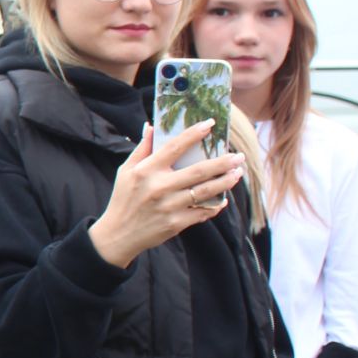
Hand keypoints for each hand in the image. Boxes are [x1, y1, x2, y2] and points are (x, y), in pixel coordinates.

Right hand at [87, 123, 244, 267]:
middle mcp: (159, 187)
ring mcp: (169, 206)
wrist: (118, 233)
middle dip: (222, 162)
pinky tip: (223, 199)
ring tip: (237, 173)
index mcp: (146, 171)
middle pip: (199, 171)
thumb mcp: (125, 170)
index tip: (210, 124)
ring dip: (225, 181)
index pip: (174, 147)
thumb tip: (151, 126)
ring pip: (206, 191)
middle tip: (239, 156)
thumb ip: (141, 149)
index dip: (193, 134)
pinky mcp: (176, 223)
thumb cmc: (123, 198)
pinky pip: (202, 212)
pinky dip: (216, 206)